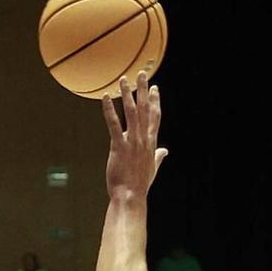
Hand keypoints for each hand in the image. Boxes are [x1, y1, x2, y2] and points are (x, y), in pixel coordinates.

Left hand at [102, 73, 166, 199]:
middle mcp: (143, 139)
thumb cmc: (140, 185)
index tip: (155, 88)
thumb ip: (159, 157)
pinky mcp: (119, 147)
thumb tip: (165, 151)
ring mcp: (132, 142)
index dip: (155, 101)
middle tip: (141, 74)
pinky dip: (110, 110)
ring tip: (124, 79)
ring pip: (131, 113)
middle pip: (144, 109)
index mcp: (151, 143)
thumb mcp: (153, 169)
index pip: (155, 117)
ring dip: (127, 94)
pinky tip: (106, 97)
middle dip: (143, 90)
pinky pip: (113, 124)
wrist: (131, 196)